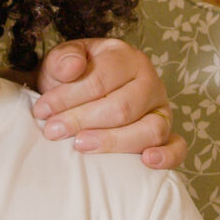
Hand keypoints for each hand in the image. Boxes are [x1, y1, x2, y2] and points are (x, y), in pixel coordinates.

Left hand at [32, 37, 185, 167]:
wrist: (80, 97)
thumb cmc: (71, 81)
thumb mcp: (60, 63)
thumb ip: (63, 60)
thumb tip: (71, 68)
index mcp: (125, 57)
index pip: (101, 79)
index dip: (69, 97)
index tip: (42, 111)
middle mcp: (149, 81)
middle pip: (123, 107)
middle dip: (83, 121)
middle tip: (53, 131)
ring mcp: (161, 109)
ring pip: (150, 129)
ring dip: (114, 142)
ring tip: (81, 146)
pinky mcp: (167, 134)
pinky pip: (177, 147)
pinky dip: (167, 156)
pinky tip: (146, 162)